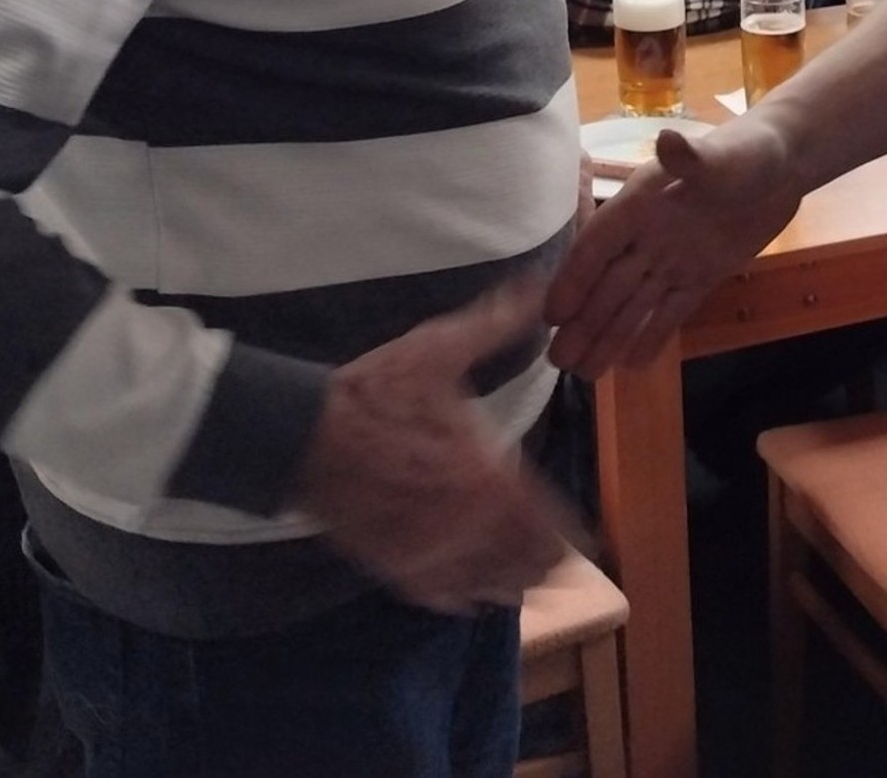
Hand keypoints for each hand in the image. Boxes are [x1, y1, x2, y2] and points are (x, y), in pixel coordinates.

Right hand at [291, 281, 571, 610]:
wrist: (301, 434)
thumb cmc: (375, 391)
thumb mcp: (439, 348)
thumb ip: (496, 323)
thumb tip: (538, 288)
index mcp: (485, 474)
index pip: (546, 525)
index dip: (569, 538)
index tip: (585, 543)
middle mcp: (464, 522)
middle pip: (525, 564)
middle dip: (545, 562)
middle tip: (558, 561)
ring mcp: (427, 549)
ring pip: (489, 587)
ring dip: (511, 581)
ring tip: (526, 579)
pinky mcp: (391, 565)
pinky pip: (442, 598)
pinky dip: (465, 597)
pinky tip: (475, 594)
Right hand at [546, 119, 807, 374]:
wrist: (785, 165)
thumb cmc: (750, 152)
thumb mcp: (723, 158)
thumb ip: (691, 159)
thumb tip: (665, 141)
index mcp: (642, 203)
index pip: (598, 246)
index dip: (574, 280)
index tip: (551, 316)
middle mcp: (649, 234)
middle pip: (609, 284)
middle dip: (584, 322)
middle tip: (558, 363)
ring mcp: (674, 257)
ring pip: (635, 304)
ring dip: (609, 336)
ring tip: (586, 374)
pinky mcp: (702, 274)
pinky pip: (672, 310)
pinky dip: (652, 335)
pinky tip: (632, 365)